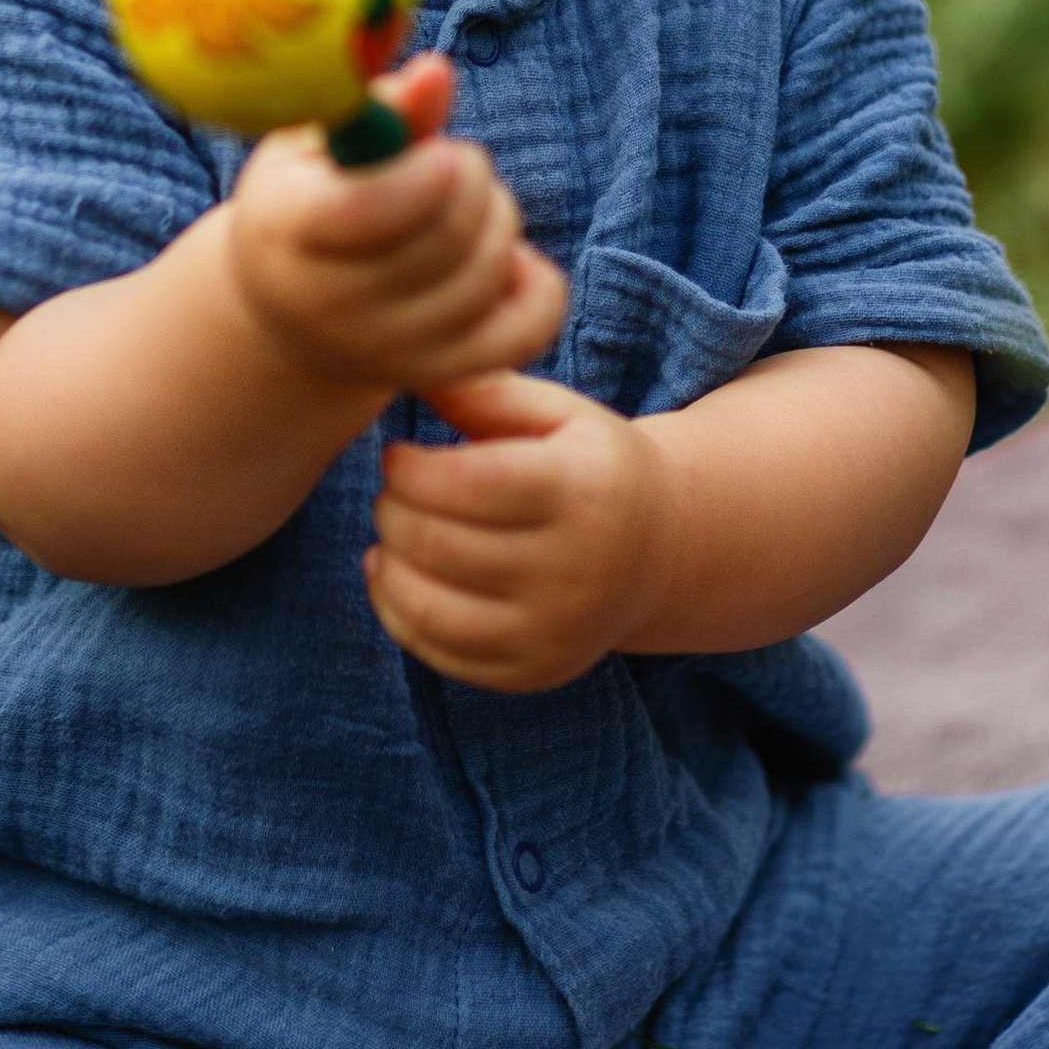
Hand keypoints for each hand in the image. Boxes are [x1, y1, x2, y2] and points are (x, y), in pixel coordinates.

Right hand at [226, 55, 567, 395]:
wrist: (292, 314)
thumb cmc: (310, 197)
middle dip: (472, 177)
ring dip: (498, 217)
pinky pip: (531, 324)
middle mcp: (331, 306)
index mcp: (287, 229)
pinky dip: (538, 281)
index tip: (441, 152)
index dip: (427, 172)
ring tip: (466, 203)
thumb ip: (382, 107)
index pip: (368, 210)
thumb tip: (437, 74)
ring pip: (489, 272)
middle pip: (446, 236)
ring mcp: (390, 352)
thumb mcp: (321, 140)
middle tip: (455, 162)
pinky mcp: (445, 372)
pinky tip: (503, 257)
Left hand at [366, 367, 664, 691]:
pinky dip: (399, 612)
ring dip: (389, 562)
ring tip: (391, 531)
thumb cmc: (590, 465)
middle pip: (440, 543)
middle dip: (393, 510)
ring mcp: (556, 631)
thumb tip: (414, 377)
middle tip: (392, 491)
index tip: (396, 455)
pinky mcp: (535, 671)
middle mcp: (576, 569)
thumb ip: (488, 393)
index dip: (410, 469)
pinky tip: (396, 574)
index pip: (466, 484)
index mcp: (583, 491)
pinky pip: (440, 654)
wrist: (660, 550)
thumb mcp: (558, 413)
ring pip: (430, 607)